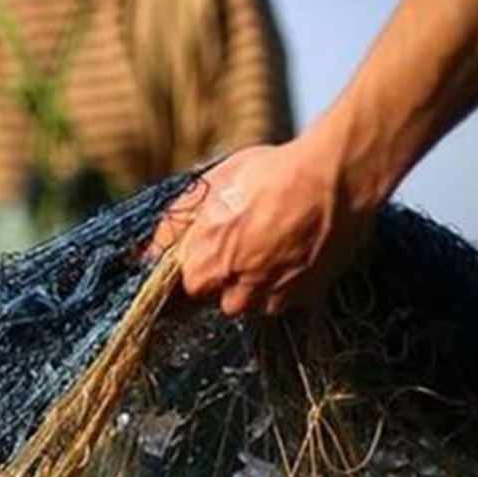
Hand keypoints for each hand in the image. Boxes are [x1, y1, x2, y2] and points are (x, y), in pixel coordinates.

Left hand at [150, 141, 374, 316]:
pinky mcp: (306, 298)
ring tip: (269, 239)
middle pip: (215, 298)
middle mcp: (235, 296)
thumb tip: (145, 253)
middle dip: (220, 275)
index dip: (183, 279)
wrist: (332, 177)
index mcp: (201, 270)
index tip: (192, 266)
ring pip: (250, 300)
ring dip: (252, 280)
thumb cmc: (264, 176)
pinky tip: (292, 247)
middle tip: (238, 238)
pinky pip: (282, 297)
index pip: (176, 297)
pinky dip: (283, 280)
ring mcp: (273, 300)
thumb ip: (172, 227)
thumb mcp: (205, 190)